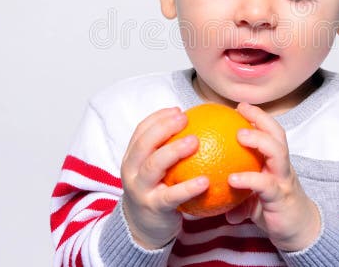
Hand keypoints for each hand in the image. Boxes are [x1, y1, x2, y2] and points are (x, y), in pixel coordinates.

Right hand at [120, 107, 209, 249]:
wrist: (142, 230)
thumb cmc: (156, 192)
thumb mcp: (156, 170)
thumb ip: (169, 150)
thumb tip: (201, 125)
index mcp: (132, 158)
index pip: (141, 131)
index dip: (158, 117)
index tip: (178, 109)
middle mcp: (132, 171)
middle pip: (144, 144)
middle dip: (163, 127)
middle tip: (185, 118)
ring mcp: (140, 190)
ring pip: (153, 165)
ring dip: (174, 151)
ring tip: (195, 141)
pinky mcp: (154, 208)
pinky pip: (172, 195)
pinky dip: (188, 187)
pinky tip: (206, 181)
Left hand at [225, 102, 321, 251]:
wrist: (298, 233)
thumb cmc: (273, 209)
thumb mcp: (251, 196)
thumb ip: (234, 188)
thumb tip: (205, 183)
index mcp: (275, 163)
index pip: (270, 132)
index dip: (258, 117)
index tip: (239, 107)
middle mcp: (282, 168)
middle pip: (278, 136)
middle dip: (262, 119)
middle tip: (241, 112)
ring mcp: (283, 181)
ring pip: (278, 154)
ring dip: (260, 141)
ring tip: (241, 135)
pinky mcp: (281, 199)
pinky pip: (266, 185)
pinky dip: (250, 180)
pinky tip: (232, 179)